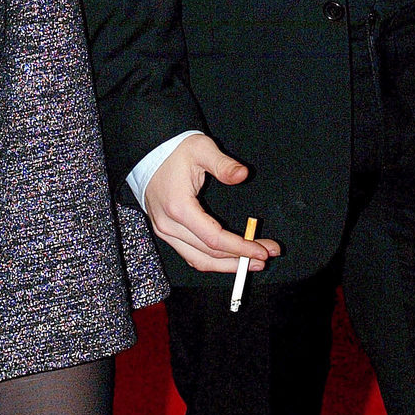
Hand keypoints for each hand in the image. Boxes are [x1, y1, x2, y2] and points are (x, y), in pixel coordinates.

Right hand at [144, 133, 280, 271]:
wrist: (149, 151)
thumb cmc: (175, 150)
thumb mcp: (201, 149)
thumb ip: (223, 164)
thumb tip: (243, 174)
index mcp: (178, 207)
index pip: (214, 239)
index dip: (240, 247)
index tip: (262, 250)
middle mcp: (169, 225)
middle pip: (209, 254)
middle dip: (241, 258)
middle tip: (265, 257)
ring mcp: (165, 231)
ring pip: (198, 260)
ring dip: (227, 265)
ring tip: (251, 263)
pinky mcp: (165, 231)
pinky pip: (190, 254)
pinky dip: (211, 260)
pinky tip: (228, 259)